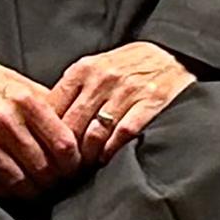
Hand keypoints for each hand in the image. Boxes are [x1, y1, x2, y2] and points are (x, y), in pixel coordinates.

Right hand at [0, 47, 83, 192]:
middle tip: (58, 180)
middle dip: (55, 179)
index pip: (62, 144)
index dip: (73, 162)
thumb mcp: (24, 85)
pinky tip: (15, 187)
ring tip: (39, 187)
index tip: (74, 167)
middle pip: (42, 167)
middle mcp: (2, 119)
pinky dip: (8, 191)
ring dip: (33, 190)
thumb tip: (76, 136)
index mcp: (24, 100)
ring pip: (18, 180)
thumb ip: (50, 109)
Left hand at [50, 41, 195, 165]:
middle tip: (62, 166)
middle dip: (65, 150)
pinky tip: (106, 157)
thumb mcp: (96, 65)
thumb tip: (46, 117)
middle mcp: (103, 79)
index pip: (53, 107)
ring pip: (94, 133)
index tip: (46, 148)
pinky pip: (122, 133)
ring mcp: (127, 91)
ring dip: (87, 154)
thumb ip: (74, 87)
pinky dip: (111, 150)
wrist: (173, 53)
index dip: (46, 133)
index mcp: (84, 69)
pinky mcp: (149, 103)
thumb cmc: (131, 64)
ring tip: (84, 164)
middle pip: (71, 124)